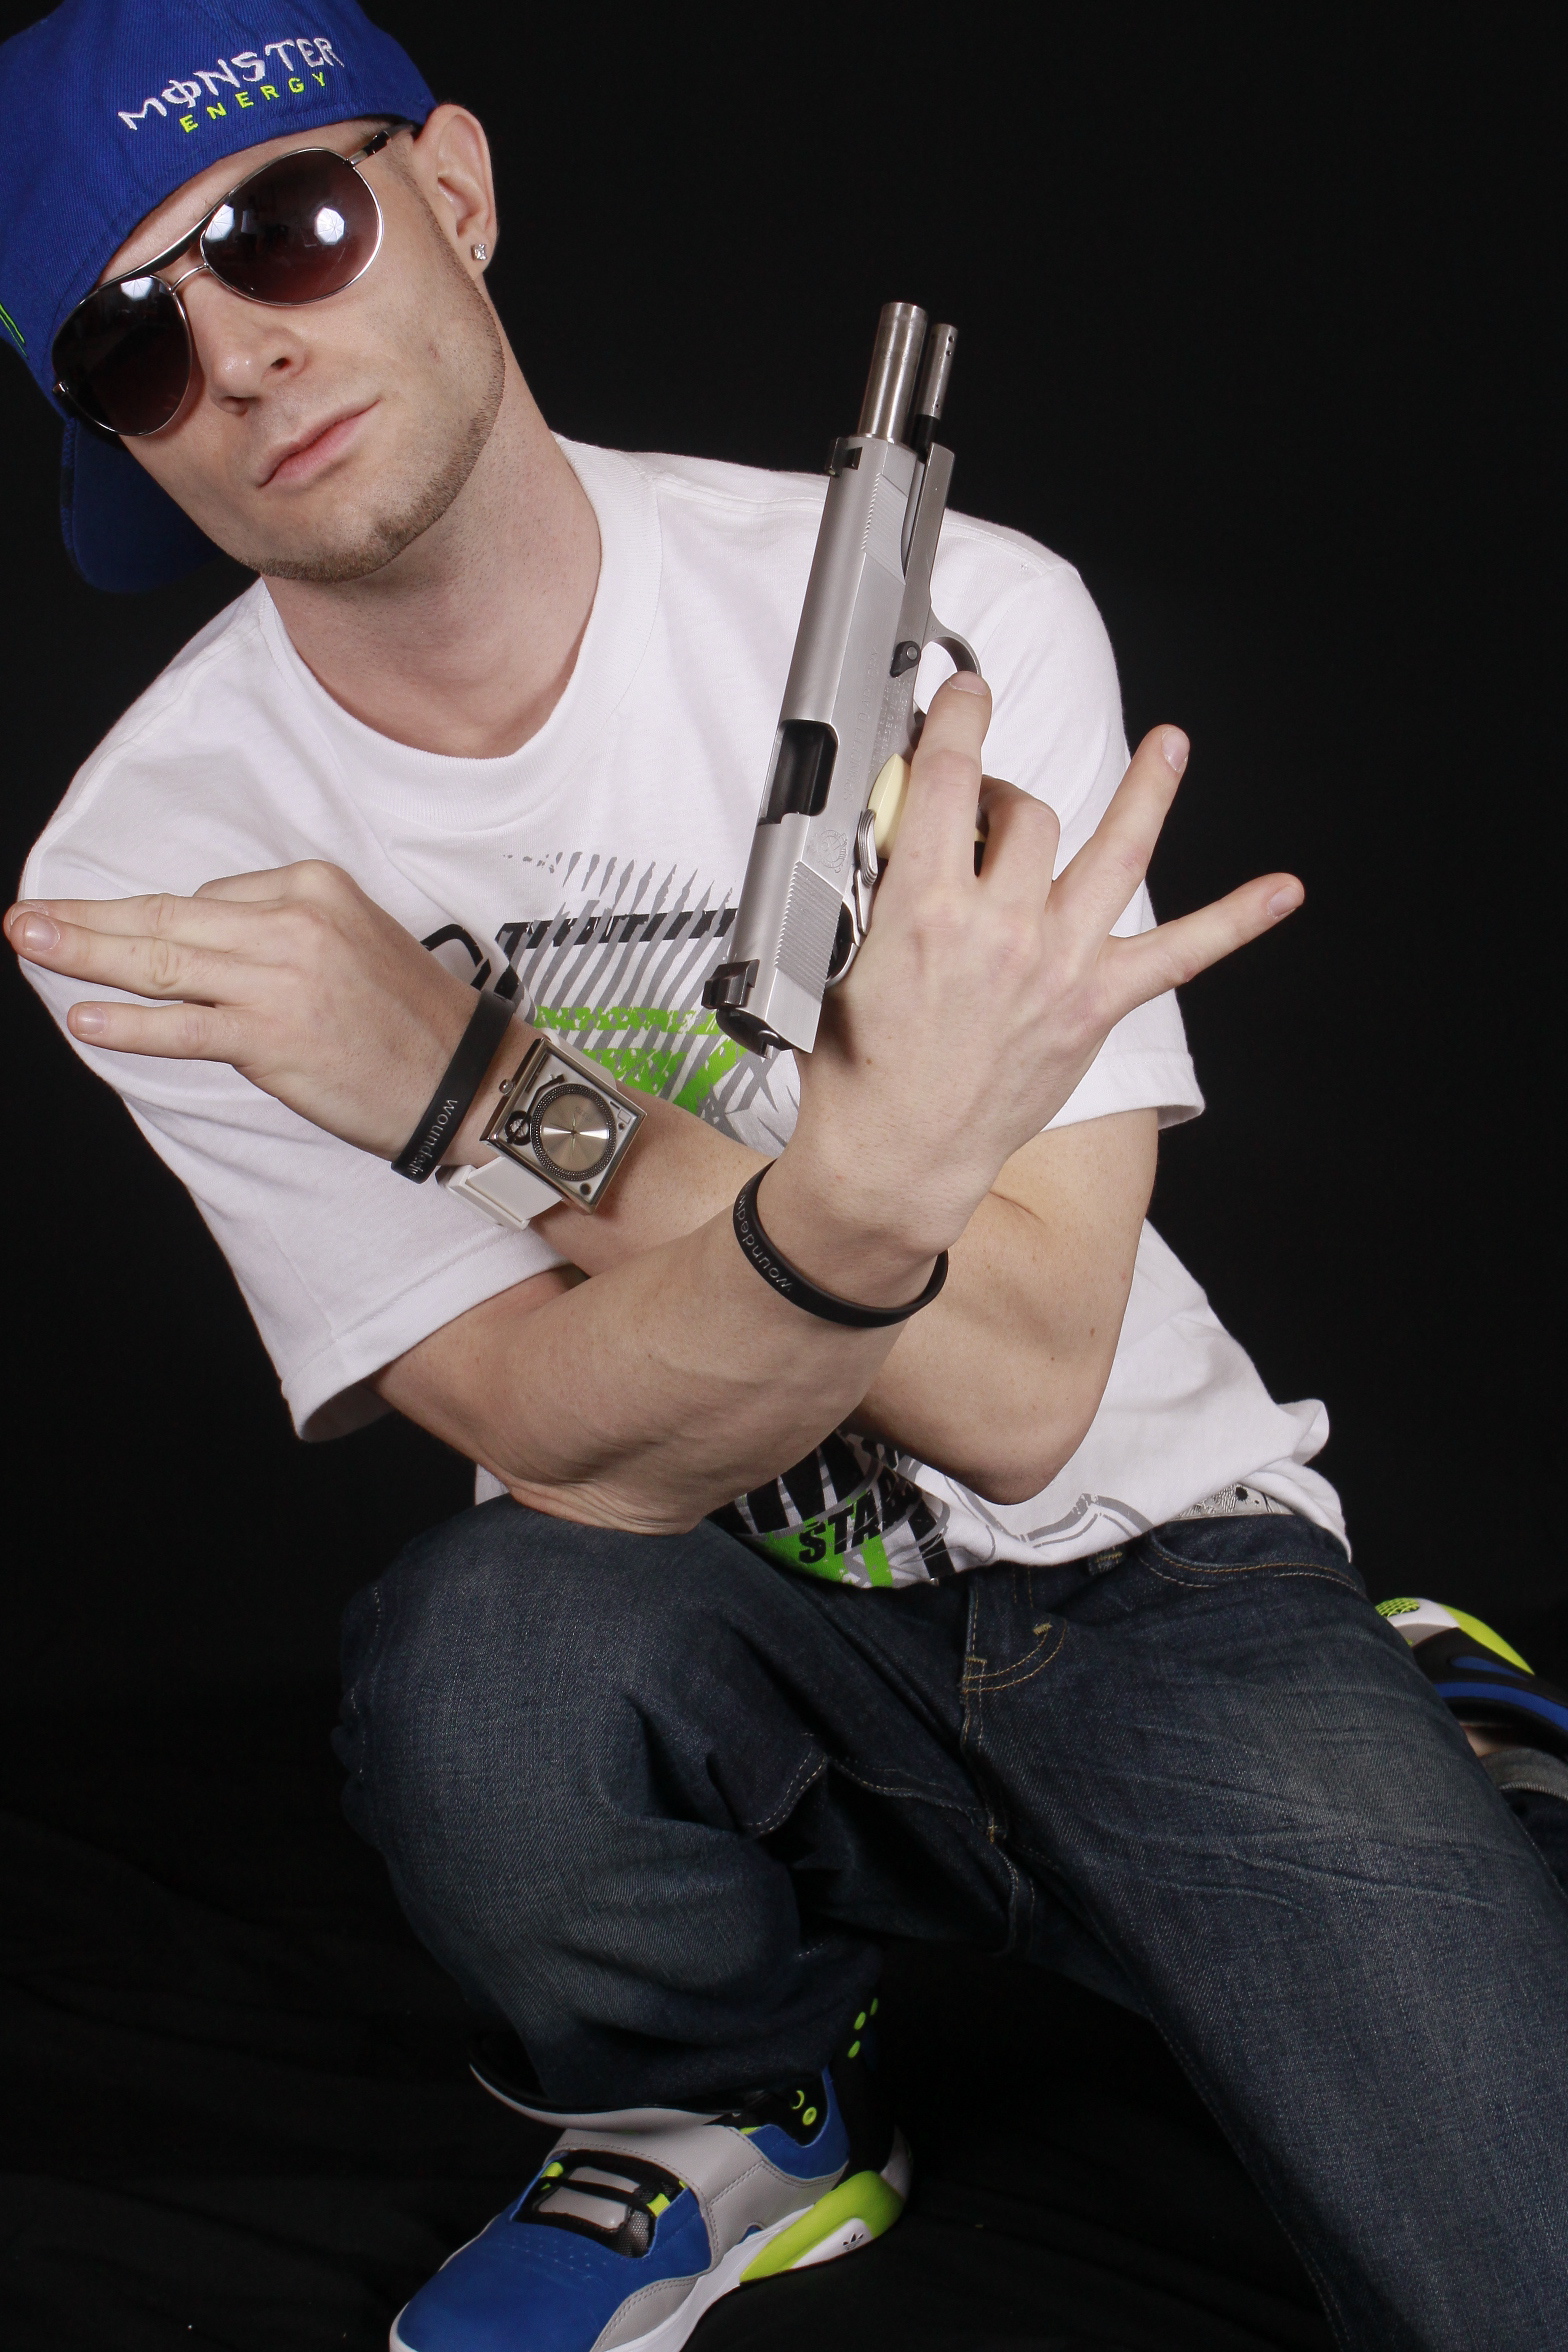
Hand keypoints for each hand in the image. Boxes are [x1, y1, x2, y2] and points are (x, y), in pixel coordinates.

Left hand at [4, 860, 492, 1158]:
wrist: (469, 1078)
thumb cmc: (412, 1019)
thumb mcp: (352, 939)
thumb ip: (280, 932)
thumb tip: (199, 948)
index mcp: (313, 884)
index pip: (210, 897)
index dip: (168, 929)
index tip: (131, 944)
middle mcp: (292, 919)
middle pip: (168, 916)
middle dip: (88, 919)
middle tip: (26, 917)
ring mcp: (280, 977)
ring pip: (164, 962)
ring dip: (86, 953)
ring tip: (31, 943)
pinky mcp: (273, 1036)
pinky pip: (185, 1027)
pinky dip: (131, 1023)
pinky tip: (87, 1017)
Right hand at [789, 674, 1302, 1253]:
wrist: (896, 1154)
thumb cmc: (858, 1065)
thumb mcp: (837, 951)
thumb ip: (876, 878)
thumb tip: (905, 819)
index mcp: (924, 907)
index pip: (949, 776)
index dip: (957, 717)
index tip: (962, 695)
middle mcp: (1002, 929)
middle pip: (1024, 812)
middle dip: (1002, 791)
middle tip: (983, 804)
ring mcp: (1057, 965)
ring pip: (1115, 853)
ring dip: (1149, 792)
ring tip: (1171, 746)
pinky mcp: (1094, 1005)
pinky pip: (1180, 955)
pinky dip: (1234, 922)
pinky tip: (1281, 890)